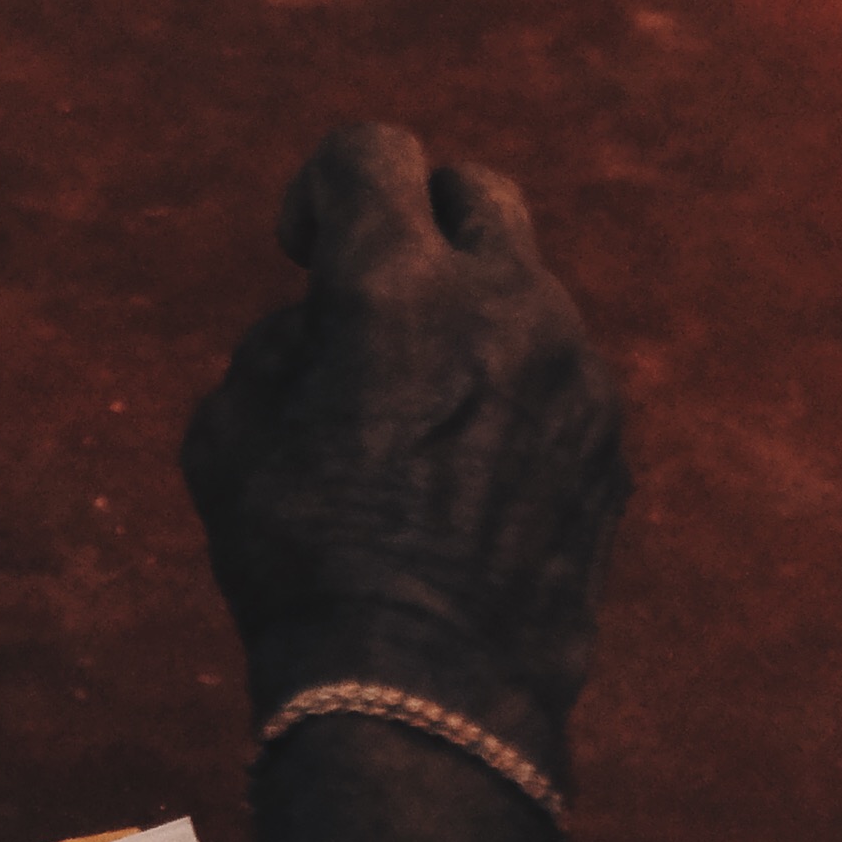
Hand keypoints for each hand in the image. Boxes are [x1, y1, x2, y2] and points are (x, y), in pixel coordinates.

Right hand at [183, 125, 628, 789]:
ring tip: (420, 401)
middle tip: (374, 295)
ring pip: (525, 286)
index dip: (320, 187)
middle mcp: (504, 305)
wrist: (424, 689)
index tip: (302, 252)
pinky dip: (513, 386)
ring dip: (469, 311)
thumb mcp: (230, 428)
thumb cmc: (300, 555)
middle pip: (475, 191)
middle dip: (416, 221)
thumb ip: (284, 341)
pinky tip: (467, 465)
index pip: (371, 152)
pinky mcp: (611, 441)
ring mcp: (575, 373)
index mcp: (396, 284)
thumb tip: (326, 322)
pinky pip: (558, 371)